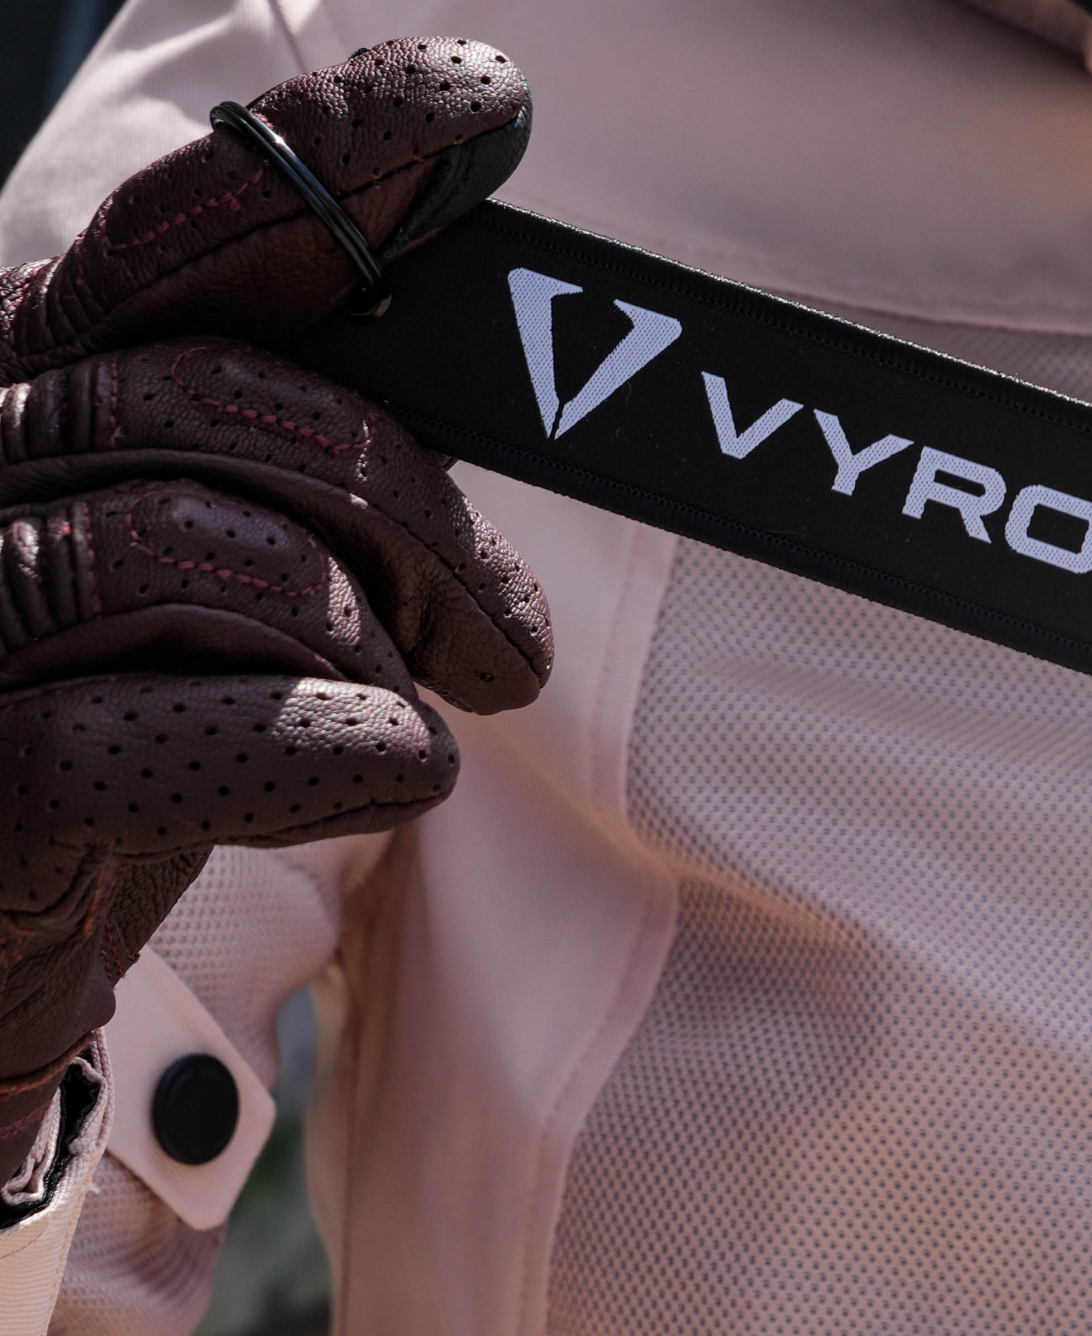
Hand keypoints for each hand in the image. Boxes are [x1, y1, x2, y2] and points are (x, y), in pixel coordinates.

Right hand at [0, 38, 549, 1181]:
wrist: (4, 938)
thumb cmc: (132, 738)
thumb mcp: (225, 574)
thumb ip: (306, 456)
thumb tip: (474, 360)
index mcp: (31, 381)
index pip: (176, 239)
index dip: (332, 162)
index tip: (486, 112)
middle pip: (235, 406)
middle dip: (422, 518)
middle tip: (511, 635)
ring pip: (218, 557)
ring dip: (381, 646)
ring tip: (442, 713)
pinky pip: (165, 734)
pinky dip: (332, 746)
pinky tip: (400, 770)